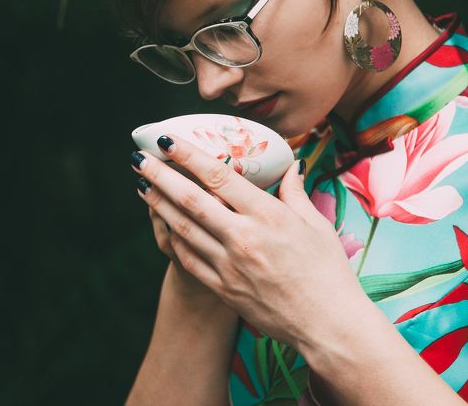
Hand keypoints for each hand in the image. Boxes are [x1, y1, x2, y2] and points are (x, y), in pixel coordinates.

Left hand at [132, 133, 367, 351]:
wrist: (328, 326)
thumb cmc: (328, 273)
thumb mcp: (316, 225)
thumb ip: (294, 192)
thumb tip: (290, 165)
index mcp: (268, 216)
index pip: (220, 178)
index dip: (190, 156)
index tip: (168, 141)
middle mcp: (244, 238)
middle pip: (191, 200)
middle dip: (161, 176)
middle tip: (139, 158)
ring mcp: (230, 265)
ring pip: (184, 228)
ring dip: (159, 204)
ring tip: (142, 184)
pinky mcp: (224, 288)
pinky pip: (189, 259)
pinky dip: (173, 238)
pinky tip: (163, 223)